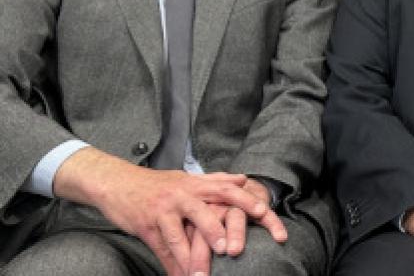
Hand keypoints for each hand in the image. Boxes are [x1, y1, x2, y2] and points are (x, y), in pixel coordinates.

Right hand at [52, 148, 277, 273]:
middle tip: (231, 249)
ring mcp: (163, 211)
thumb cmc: (158, 184)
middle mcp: (181, 196)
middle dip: (218, 230)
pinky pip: (161, 249)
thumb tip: (244, 179)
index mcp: (195, 184)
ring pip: (179, 236)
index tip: (265, 212)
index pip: (226, 188)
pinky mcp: (146, 226)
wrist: (117, 182)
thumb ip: (216, 180)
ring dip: (191, 256)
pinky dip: (171, 266)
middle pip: (204, 211)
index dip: (246, 200)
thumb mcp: (187, 178)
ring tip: (202, 274)